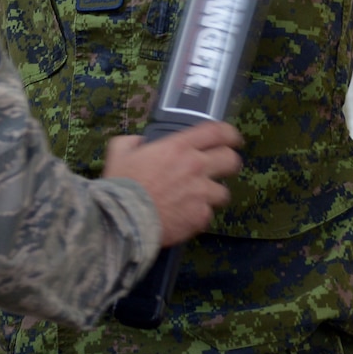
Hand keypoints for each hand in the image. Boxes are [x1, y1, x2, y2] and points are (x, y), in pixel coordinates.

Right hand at [102, 122, 242, 246]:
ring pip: (224, 192)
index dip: (230, 134)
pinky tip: (185, 216)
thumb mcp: (119, 153)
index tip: (233, 139)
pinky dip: (199, 215)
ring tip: (199, 199)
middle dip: (230, 163)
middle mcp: (195, 166)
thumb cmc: (121, 186)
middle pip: (231, 160)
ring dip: (213, 194)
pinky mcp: (200, 217)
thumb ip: (132, 142)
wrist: (122, 221)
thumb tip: (140, 143)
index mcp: (179, 147)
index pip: (217, 132)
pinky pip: (208, 214)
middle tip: (222, 168)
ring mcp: (201, 193)